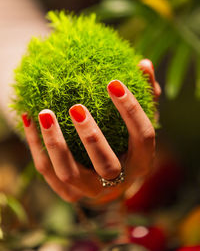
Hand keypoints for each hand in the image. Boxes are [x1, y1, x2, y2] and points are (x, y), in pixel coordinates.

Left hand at [21, 59, 160, 203]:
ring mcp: (90, 191)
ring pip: (68, 172)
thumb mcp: (138, 122)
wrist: (109, 181)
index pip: (143, 136)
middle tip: (76, 107)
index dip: (131, 110)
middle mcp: (118, 181)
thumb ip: (146, 94)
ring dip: (55, 143)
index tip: (114, 83)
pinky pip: (47, 170)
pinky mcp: (67, 193)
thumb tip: (143, 64)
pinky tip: (29, 119)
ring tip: (44, 113)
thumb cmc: (126, 144)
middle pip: (106, 165)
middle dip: (91, 136)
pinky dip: (36, 145)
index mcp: (141, 161)